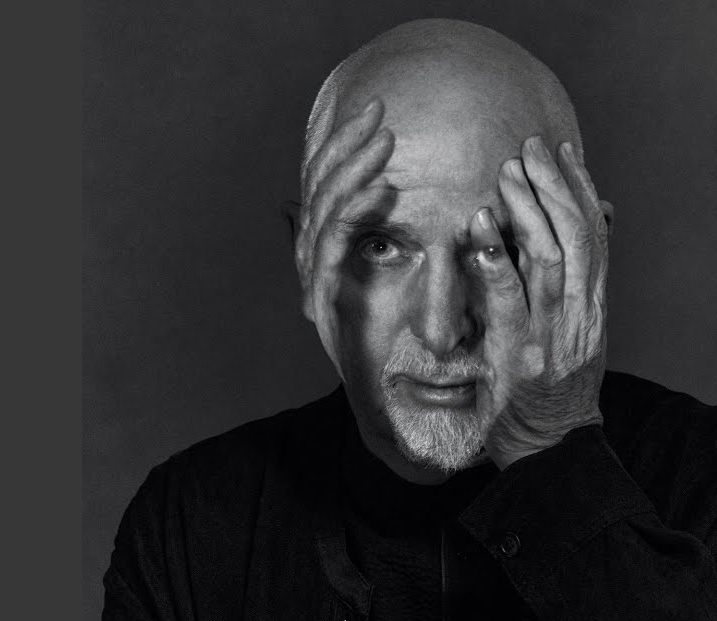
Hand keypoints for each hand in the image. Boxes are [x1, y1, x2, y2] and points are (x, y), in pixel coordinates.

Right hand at [293, 98, 395, 364]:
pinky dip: (355, 213)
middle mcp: (314, 262)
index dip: (344, 144)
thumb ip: (372, 243)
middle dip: (346, 144)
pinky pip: (334, 247)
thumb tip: (334, 197)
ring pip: (324, 209)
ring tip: (382, 141)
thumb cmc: (402, 350)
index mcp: (327, 250)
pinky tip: (381, 189)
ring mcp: (314, 282)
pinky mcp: (321, 304)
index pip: (327, 182)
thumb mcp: (399, 287)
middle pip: (320, 187)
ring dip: (353, 170)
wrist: (393, 412)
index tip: (377, 111)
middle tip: (376, 110)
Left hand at [469, 136, 610, 468]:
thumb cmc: (556, 390)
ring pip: (551, 258)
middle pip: (578, 236)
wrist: (552, 450)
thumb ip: (586, 279)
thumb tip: (603, 216)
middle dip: (554, 186)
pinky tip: (477, 229)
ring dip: (528, 211)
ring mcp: (553, 336)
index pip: (597, 235)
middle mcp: (582, 316)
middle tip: (528, 148)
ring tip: (507, 174)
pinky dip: (495, 261)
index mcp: (595, 307)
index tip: (564, 150)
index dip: (581, 188)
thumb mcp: (581, 330)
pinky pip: (509, 301)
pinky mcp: (521, 357)